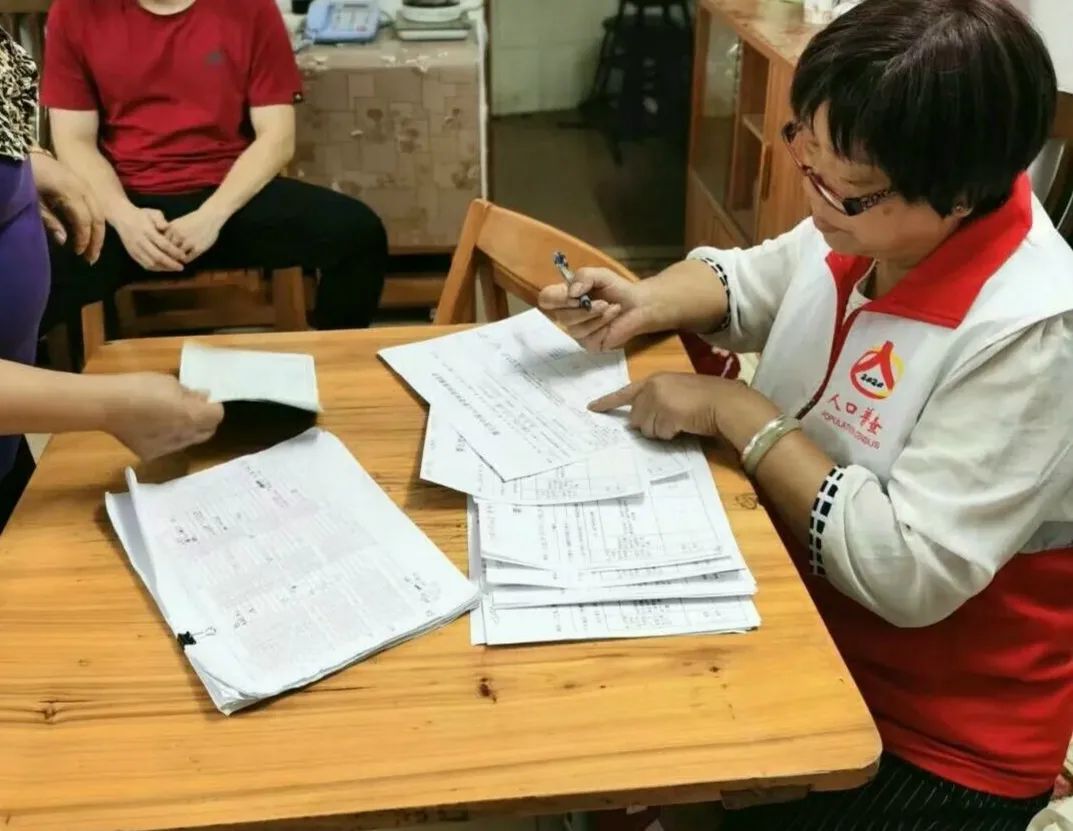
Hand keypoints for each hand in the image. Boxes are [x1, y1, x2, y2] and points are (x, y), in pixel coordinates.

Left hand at [29, 151, 104, 263]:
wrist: (28, 154)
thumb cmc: (29, 176)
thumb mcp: (34, 200)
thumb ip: (50, 221)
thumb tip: (64, 241)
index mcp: (71, 191)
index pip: (85, 220)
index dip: (84, 239)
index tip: (79, 253)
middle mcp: (83, 188)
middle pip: (98, 217)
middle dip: (97, 239)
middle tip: (92, 258)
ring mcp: (85, 185)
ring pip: (100, 212)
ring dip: (99, 231)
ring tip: (93, 248)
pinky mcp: (84, 185)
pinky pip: (95, 206)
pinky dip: (96, 221)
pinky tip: (90, 232)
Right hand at [99, 373, 223, 459]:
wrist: (106, 405)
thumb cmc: (139, 387)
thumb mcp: (169, 382)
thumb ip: (190, 394)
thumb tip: (203, 398)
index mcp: (191, 417)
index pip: (217, 415)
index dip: (213, 406)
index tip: (204, 399)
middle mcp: (184, 437)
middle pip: (207, 432)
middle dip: (204, 420)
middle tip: (192, 408)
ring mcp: (167, 449)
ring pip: (188, 441)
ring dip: (187, 430)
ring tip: (170, 416)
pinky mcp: (151, 455)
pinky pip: (168, 446)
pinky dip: (168, 437)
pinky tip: (153, 427)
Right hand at [114, 206, 186, 271]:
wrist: (122, 217)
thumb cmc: (142, 215)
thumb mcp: (153, 212)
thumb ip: (161, 219)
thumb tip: (167, 227)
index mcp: (147, 230)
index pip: (163, 244)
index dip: (174, 252)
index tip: (183, 256)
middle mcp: (140, 241)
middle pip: (157, 256)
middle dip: (171, 263)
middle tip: (181, 267)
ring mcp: (135, 249)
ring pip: (151, 263)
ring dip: (164, 268)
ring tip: (174, 268)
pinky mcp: (132, 253)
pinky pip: (144, 264)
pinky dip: (156, 268)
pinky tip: (164, 268)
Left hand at [165, 207, 223, 262]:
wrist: (210, 217)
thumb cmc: (193, 220)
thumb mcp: (178, 223)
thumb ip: (169, 232)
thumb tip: (159, 245)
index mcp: (172, 227)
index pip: (161, 242)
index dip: (160, 248)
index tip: (161, 252)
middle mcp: (179, 234)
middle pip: (168, 250)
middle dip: (167, 255)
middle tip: (167, 260)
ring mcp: (189, 242)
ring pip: (177, 256)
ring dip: (176, 259)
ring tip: (176, 260)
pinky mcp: (199, 248)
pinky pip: (187, 258)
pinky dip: (185, 260)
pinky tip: (185, 257)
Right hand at [538, 267, 661, 350]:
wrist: (638, 305)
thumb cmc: (617, 289)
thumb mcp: (600, 275)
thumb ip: (584, 276)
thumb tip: (571, 293)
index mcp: (565, 297)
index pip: (546, 299)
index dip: (557, 298)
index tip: (575, 296)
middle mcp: (567, 315)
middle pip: (561, 316)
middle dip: (584, 309)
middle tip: (603, 302)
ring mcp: (577, 332)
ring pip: (575, 328)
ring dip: (597, 317)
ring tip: (611, 308)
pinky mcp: (589, 344)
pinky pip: (588, 338)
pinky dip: (602, 326)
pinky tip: (612, 320)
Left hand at [590, 372, 780, 446]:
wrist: (724, 402)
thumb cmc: (705, 397)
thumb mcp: (677, 391)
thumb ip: (656, 400)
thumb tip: (636, 421)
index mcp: (654, 380)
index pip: (625, 392)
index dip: (607, 402)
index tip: (591, 408)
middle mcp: (652, 388)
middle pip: (635, 418)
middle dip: (649, 424)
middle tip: (672, 419)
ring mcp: (658, 401)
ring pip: (646, 429)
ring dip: (661, 431)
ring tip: (681, 420)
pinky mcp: (666, 414)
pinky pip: (660, 435)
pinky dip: (671, 434)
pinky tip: (685, 424)